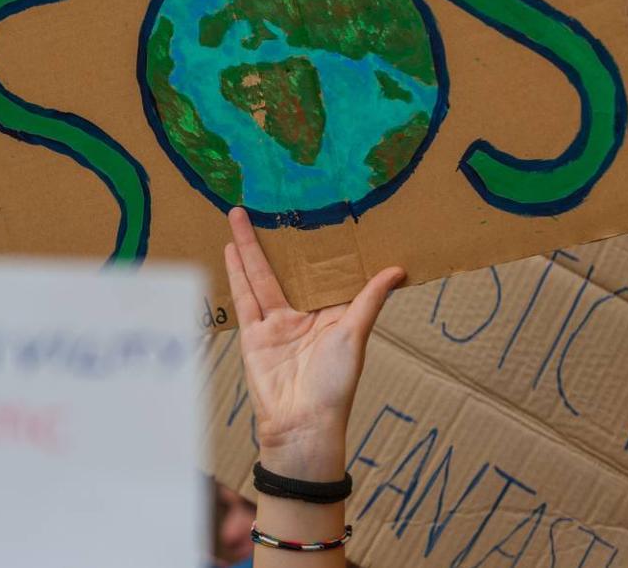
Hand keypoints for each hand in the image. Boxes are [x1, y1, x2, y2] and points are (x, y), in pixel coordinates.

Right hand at [225, 207, 404, 479]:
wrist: (302, 424)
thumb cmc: (335, 384)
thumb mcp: (355, 335)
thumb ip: (369, 299)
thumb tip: (398, 269)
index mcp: (330, 314)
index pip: (323, 272)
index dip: (319, 246)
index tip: (316, 214)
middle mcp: (301, 314)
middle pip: (285, 268)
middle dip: (275, 238)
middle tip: (267, 202)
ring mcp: (274, 324)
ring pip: (260, 276)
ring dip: (248, 247)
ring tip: (239, 216)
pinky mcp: (253, 335)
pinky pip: (244, 299)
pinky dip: (236, 274)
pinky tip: (229, 250)